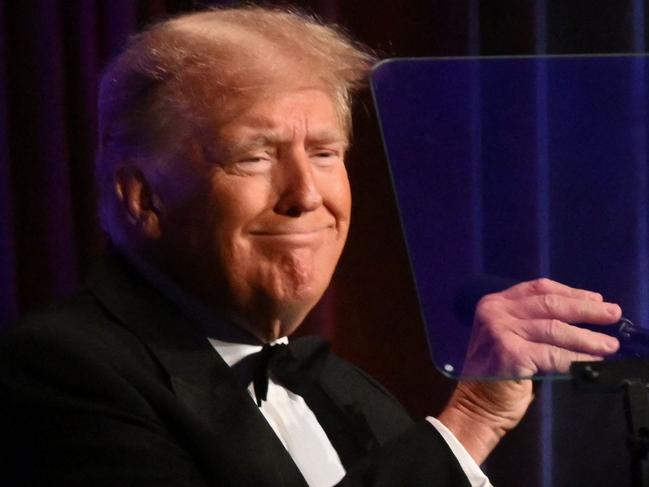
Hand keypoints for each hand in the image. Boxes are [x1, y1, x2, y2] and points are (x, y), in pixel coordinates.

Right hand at [463, 277, 620, 376]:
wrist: (476, 406)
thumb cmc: (498, 373)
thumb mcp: (511, 336)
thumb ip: (534, 322)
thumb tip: (582, 316)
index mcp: (494, 303)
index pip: (538, 288)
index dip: (571, 292)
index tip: (596, 298)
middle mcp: (494, 312)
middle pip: (550, 304)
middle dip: (586, 309)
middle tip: (613, 314)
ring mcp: (500, 330)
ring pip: (555, 329)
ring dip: (587, 338)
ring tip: (610, 344)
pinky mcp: (510, 353)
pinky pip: (553, 355)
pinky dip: (577, 359)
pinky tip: (593, 362)